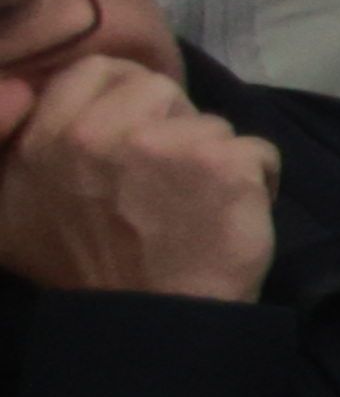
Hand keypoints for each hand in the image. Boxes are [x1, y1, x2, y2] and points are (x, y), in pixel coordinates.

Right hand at [0, 51, 275, 298]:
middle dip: (171, 124)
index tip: (137, 133)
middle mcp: (100, 133)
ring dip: (212, 157)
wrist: (148, 326)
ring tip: (193, 205)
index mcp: (47, 136)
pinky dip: (256, 180)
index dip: (126, 96)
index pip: (100, 70)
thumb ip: (9, 149)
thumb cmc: (81, 271)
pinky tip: (230, 215)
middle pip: (160, 89)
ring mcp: (166, 145)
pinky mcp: (225, 166)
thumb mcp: (10, 214)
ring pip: (210, 122)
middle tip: (165, 178)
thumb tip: (20, 95)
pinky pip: (257, 151)